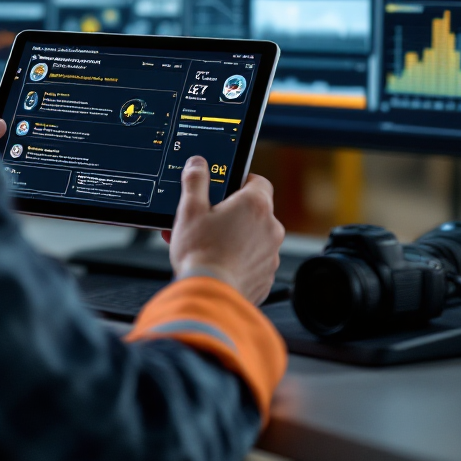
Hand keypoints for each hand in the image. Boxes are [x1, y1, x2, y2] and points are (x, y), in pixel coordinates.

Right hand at [165, 157, 283, 305]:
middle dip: (233, 214)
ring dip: (236, 238)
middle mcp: (270, 228)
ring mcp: (271, 255)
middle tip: (208, 220)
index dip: (241, 182)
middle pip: (255, 211)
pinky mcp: (266, 277)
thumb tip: (198, 164)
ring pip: (254, 238)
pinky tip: (218, 264)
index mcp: (255, 205)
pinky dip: (240, 261)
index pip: (258, 181)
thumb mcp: (189, 209)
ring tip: (208, 245)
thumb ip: (195, 180)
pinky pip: (254, 262)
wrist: (208, 297)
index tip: (226, 189)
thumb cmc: (200, 253)